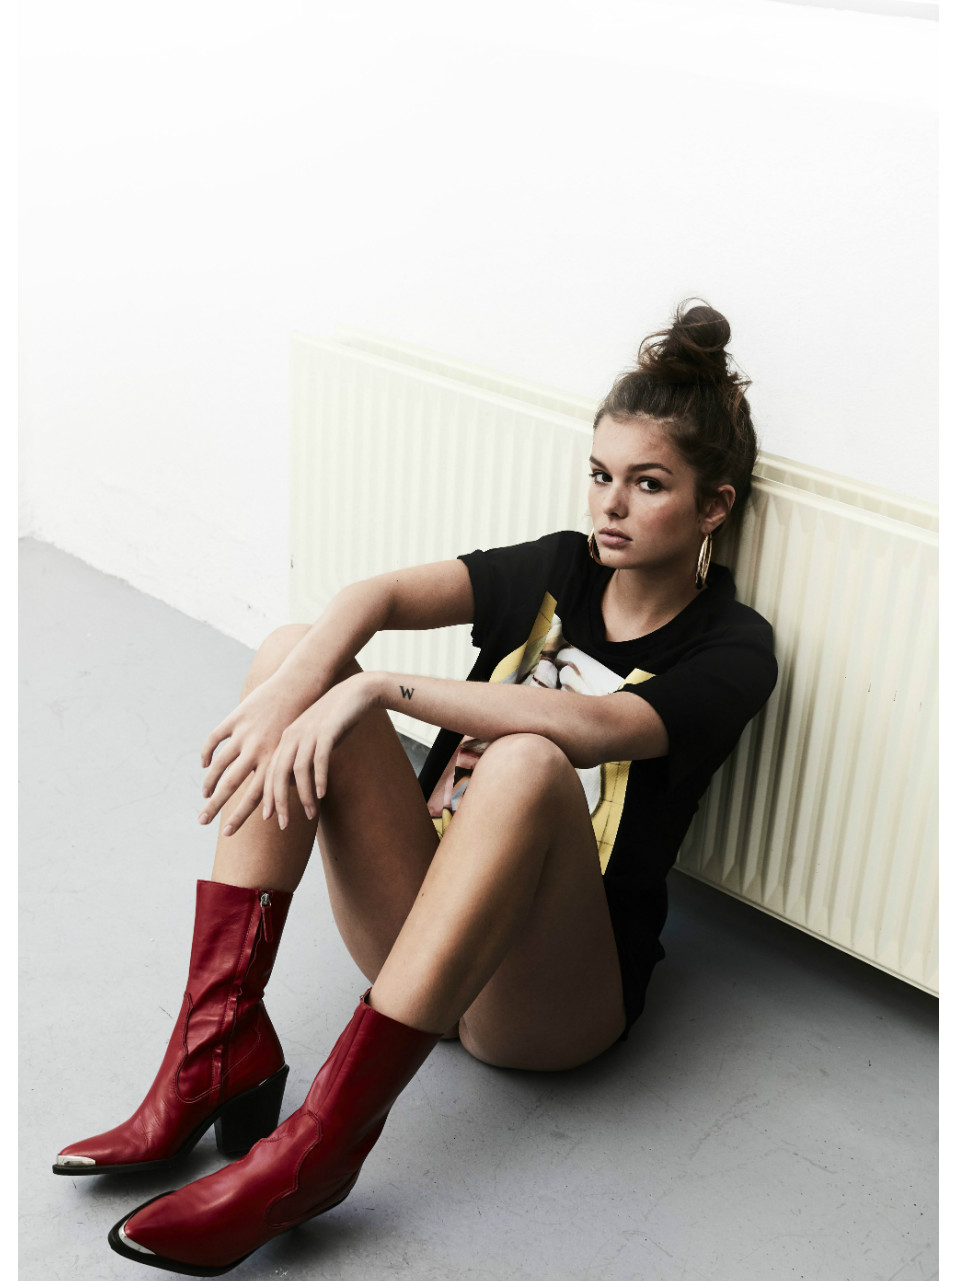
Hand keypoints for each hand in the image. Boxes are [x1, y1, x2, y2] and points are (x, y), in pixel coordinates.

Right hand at [198, 674, 311, 835]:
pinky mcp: (237, 717)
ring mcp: (245, 733)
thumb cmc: (305, 722)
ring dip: (210, 783)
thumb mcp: (298, 751)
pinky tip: (204, 765)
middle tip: (201, 822)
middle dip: (215, 806)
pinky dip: (207, 753)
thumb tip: (279, 799)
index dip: (240, 816)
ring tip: (204, 796)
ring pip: (220, 763)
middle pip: (231, 784)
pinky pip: (215, 739)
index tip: (226, 833)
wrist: (302, 686)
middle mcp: (258, 750)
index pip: (254, 797)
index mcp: (275, 761)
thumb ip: (286, 773)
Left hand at [262, 672, 379, 828]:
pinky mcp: (327, 731)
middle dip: (278, 801)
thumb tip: (297, 785)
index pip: (270, 771)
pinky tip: (322, 795)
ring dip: (303, 795)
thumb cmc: (336, 719)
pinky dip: (319, 778)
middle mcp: (292, 735)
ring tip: (309, 815)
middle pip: (278, 773)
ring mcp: (309, 733)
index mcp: (286, 738)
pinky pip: (319, 759)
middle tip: (283, 824)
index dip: (268, 796)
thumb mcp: (315, 739)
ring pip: (298, 770)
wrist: (355, 692)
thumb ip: (303, 758)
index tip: (268, 817)